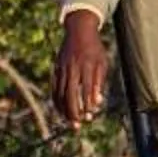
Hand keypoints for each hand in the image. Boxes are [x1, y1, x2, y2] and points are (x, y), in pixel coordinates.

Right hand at [54, 9, 109, 126]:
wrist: (79, 31)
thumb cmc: (95, 49)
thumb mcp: (103, 62)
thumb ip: (99, 82)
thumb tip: (96, 102)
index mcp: (88, 65)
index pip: (87, 88)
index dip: (88, 103)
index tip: (91, 114)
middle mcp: (73, 68)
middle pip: (71, 94)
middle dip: (74, 111)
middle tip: (78, 125)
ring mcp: (62, 69)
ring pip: (61, 93)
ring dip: (65, 110)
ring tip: (70, 121)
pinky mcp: (56, 70)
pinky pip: (54, 89)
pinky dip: (57, 101)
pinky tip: (61, 110)